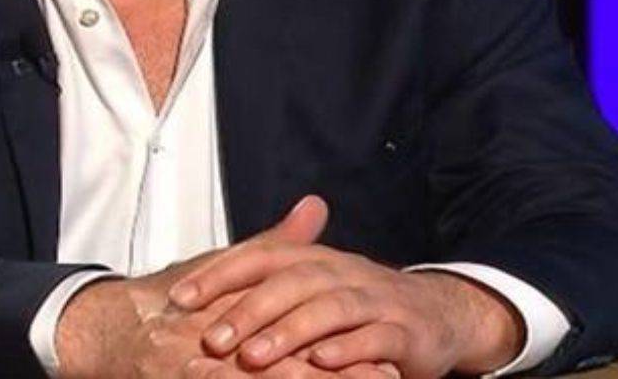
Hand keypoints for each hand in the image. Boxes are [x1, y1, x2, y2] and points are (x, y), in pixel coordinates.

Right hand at [55, 193, 329, 377]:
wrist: (106, 328)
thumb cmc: (170, 300)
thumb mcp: (221, 269)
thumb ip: (273, 247)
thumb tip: (315, 207)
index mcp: (235, 305)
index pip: (296, 325)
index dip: (339, 345)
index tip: (384, 353)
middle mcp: (219, 341)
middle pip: (282, 362)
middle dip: (331, 377)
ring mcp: (197, 368)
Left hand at [165, 196, 523, 378]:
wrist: (438, 313)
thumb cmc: (357, 302)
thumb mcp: (312, 282)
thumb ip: (264, 280)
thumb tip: (198, 279)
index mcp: (312, 257)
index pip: (259, 255)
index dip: (218, 273)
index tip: (179, 297)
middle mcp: (341, 271)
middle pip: (289, 282)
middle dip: (248, 309)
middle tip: (211, 338)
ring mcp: (375, 299)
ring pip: (329, 309)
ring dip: (289, 331)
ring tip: (254, 356)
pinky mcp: (405, 332)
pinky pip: (375, 338)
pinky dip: (348, 349)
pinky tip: (321, 361)